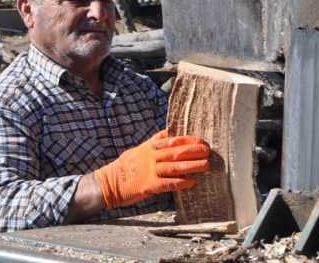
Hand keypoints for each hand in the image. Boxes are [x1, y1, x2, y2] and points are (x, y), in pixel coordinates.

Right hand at [93, 130, 209, 207]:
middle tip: (208, 151)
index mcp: (150, 146)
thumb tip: (169, 132)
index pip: (173, 140)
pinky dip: (181, 182)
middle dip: (194, 151)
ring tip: (206, 165)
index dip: (188, 140)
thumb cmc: (126, 165)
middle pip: (176, 152)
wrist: (110, 182)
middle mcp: (152, 156)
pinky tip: (192, 181)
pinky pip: (169, 183)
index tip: (201, 140)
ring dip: (192, 165)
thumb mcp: (140, 148)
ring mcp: (151, 171)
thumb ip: (155, 141)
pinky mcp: (149, 185)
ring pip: (175, 166)